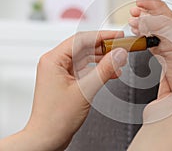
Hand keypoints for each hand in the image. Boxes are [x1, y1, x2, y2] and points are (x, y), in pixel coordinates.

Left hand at [0, 31, 127, 150]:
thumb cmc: (55, 118)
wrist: (47, 138)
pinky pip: (85, 69)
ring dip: (103, 60)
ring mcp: (61, 72)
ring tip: (119, 62)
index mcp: (53, 60)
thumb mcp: (85, 91)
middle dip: (105, 48)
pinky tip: (111, 73)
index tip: (118, 36)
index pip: (82, 39)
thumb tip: (118, 54)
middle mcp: (55, 63)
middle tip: (122, 48)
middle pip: (84, 47)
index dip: (103, 36)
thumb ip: (104, 70)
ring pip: (86, 58)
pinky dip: (99, 70)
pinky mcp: (67, 80)